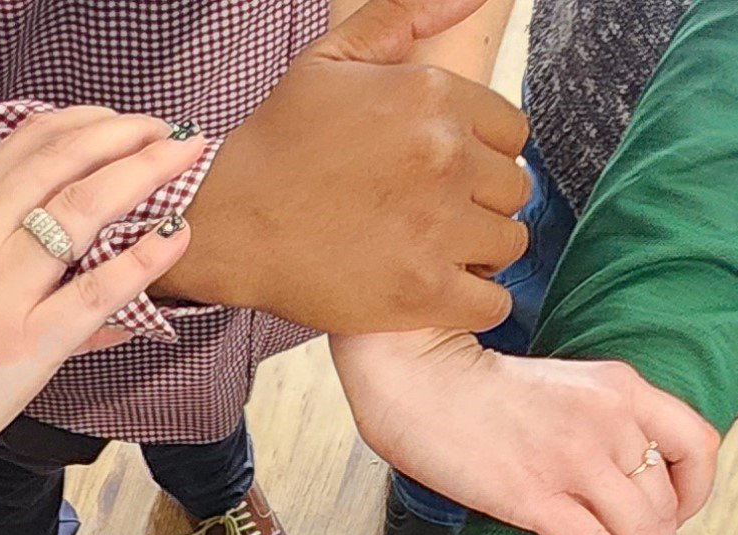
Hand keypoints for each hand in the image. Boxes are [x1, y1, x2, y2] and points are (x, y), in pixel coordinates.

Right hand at [0, 109, 204, 487]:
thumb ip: (7, 258)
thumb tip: (76, 255)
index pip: (30, 144)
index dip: (89, 121)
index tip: (127, 121)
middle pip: (64, 163)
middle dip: (129, 135)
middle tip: (178, 130)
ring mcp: (1, 295)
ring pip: (81, 211)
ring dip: (144, 174)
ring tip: (187, 158)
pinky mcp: (24, 347)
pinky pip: (92, 293)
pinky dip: (141, 259)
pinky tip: (175, 236)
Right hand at [163, 0, 530, 332]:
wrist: (226, 226)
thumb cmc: (274, 146)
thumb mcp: (329, 61)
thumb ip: (402, 16)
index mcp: (432, 96)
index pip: (510, 133)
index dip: (478, 156)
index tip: (439, 177)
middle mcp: (444, 157)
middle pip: (512, 189)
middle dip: (478, 204)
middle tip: (428, 219)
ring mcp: (436, 228)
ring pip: (506, 243)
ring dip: (477, 253)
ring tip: (429, 254)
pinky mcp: (421, 291)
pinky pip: (490, 303)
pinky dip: (474, 303)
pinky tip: (437, 291)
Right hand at [335, 329, 720, 534]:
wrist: (420, 379)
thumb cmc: (474, 388)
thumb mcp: (561, 384)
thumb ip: (596, 418)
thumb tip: (609, 467)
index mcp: (620, 388)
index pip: (696, 444)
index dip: (697, 490)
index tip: (679, 513)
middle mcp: (609, 423)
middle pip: (664, 500)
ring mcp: (574, 460)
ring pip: (640, 530)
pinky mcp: (533, 496)